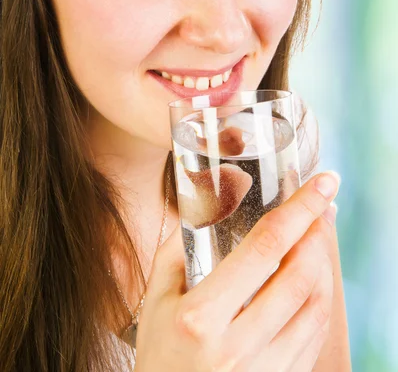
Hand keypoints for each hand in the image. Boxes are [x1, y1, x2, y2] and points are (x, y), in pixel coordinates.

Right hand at [134, 171, 339, 371]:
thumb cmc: (159, 355)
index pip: (263, 247)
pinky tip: (313, 278)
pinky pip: (315, 334)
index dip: (298, 209)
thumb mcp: (155, 300)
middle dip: (318, 231)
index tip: (322, 183)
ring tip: (318, 237)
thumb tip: (207, 207)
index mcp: (201, 316)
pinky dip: (321, 298)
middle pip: (299, 275)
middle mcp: (236, 345)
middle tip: (323, 205)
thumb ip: (178, 250)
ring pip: (315, 305)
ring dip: (324, 263)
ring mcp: (262, 369)